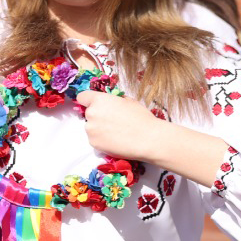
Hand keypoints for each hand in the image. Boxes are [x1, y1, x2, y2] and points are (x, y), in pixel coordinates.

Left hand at [76, 89, 228, 185]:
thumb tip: (106, 100)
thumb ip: (116, 102)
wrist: (155, 141)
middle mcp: (93, 113)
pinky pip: (96, 141)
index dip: (92, 100)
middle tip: (117, 123)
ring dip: (101, 131)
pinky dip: (104, 142)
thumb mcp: (133, 103)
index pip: (84, 95)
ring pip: (91, 129)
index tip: (97, 104)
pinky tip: (120, 143)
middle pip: (88, 113)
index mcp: (103, 99)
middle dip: (98, 117)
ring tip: (122, 134)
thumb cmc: (149, 119)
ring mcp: (93, 130)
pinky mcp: (96, 144)